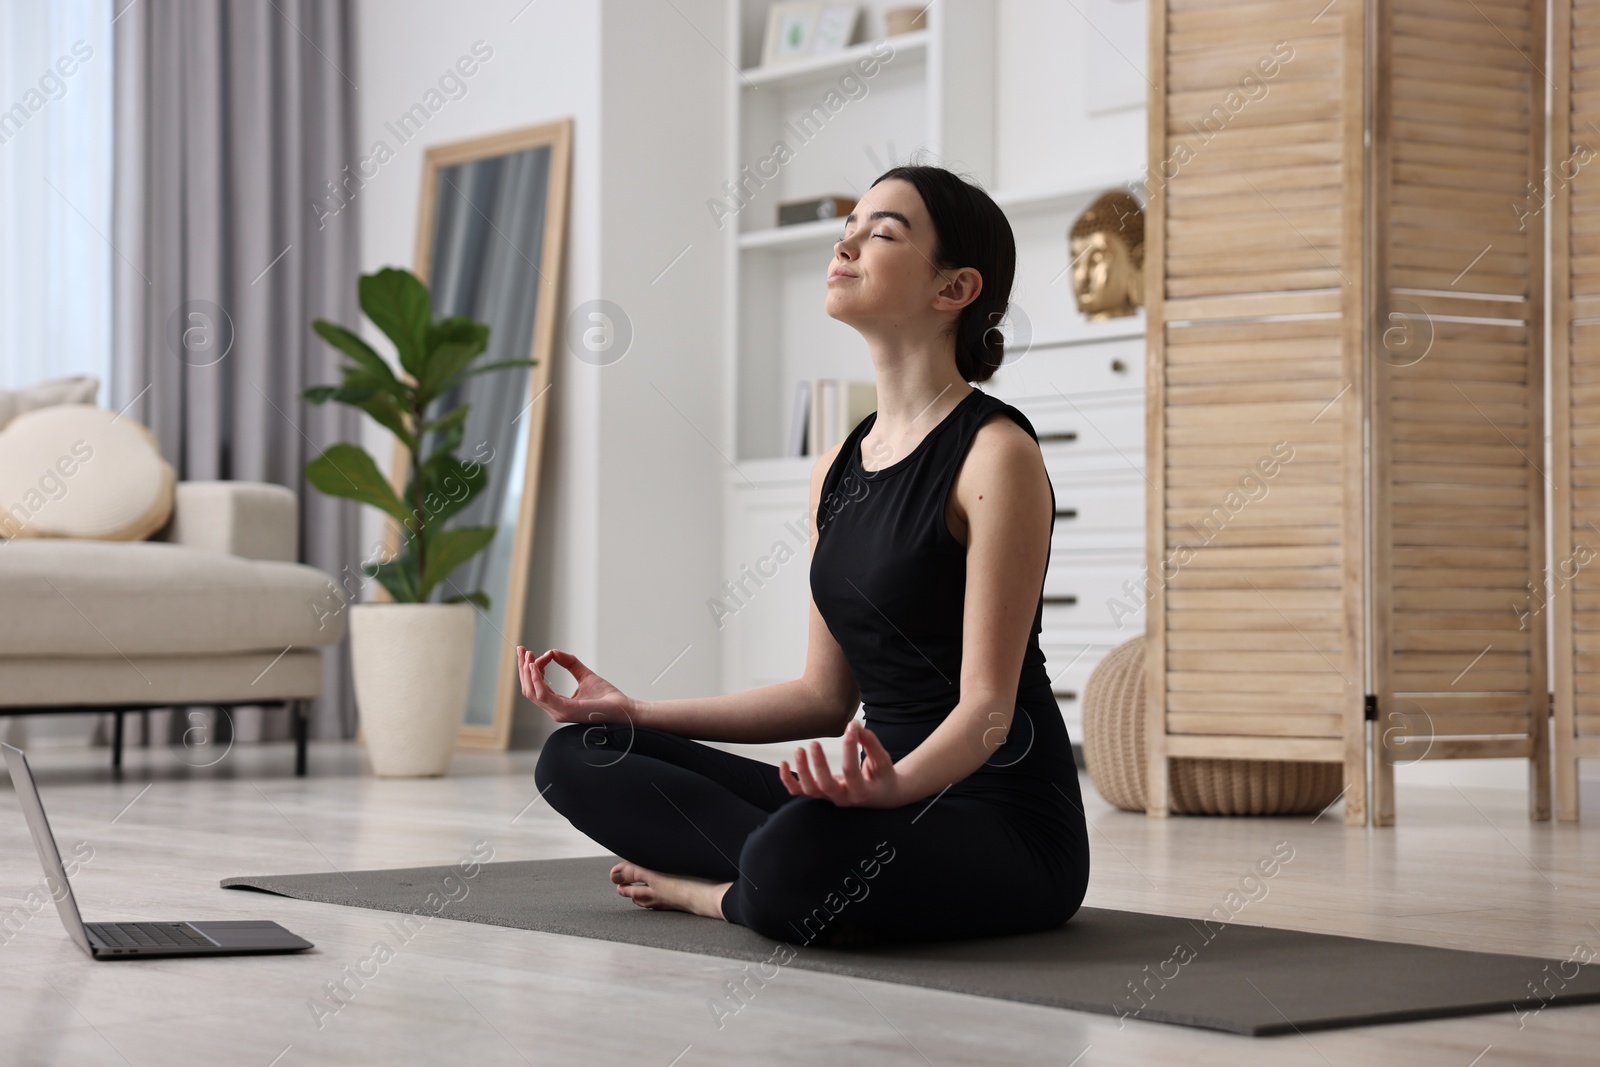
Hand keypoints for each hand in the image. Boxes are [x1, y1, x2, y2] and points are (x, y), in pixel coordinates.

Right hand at [516, 646, 634, 725]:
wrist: (623, 708)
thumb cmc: (607, 697)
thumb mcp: (585, 675)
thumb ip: (570, 663)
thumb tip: (553, 652)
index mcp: (558, 704)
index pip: (535, 687)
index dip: (531, 669)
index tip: (535, 653)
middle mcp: (554, 710)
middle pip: (529, 689)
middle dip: (523, 669)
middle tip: (520, 650)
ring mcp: (558, 712)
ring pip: (532, 692)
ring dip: (527, 672)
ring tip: (527, 656)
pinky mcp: (564, 710)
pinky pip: (543, 695)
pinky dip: (536, 680)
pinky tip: (535, 666)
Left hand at [779, 720, 901, 808]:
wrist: (882, 796)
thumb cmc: (883, 776)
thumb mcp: (883, 760)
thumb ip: (871, 743)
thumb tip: (855, 726)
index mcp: (862, 792)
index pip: (851, 771)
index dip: (850, 747)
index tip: (852, 726)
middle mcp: (844, 799)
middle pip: (826, 785)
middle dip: (818, 765)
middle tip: (814, 743)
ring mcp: (830, 799)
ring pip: (809, 790)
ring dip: (801, 771)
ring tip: (799, 750)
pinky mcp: (821, 795)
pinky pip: (799, 792)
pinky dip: (788, 780)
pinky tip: (783, 763)